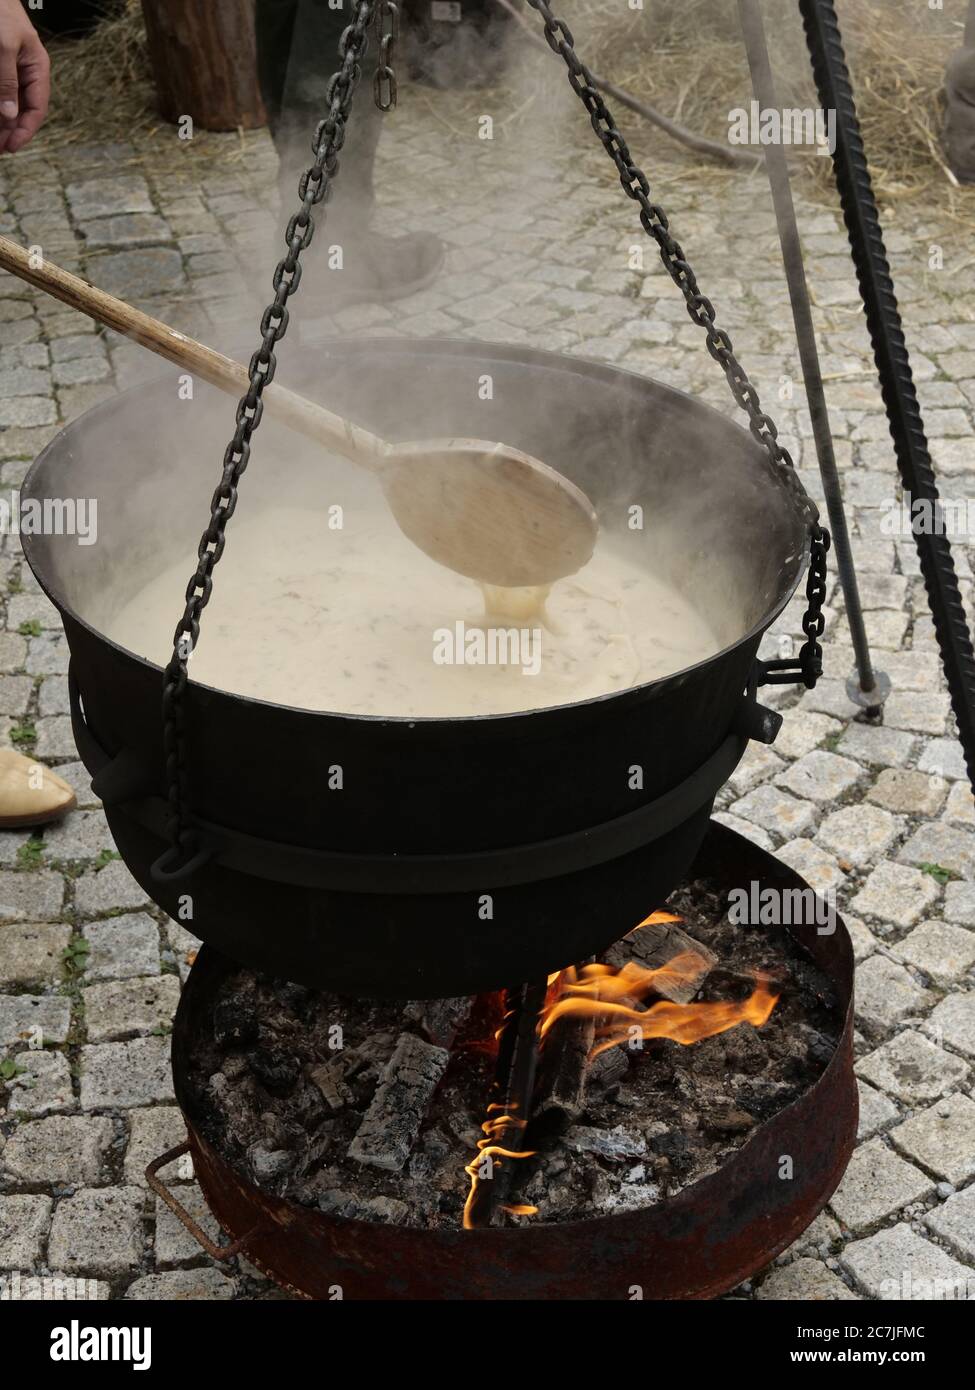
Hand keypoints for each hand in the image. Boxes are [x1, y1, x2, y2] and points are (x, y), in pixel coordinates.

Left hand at [0, 0, 48, 153]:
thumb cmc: (0, 11)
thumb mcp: (4, 47)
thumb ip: (7, 81)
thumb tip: (9, 115)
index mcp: (37, 68)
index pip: (36, 109)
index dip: (25, 131)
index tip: (11, 147)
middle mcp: (25, 73)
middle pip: (22, 111)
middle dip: (10, 131)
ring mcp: (11, 71)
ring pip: (8, 104)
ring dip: (1, 123)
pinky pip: (0, 93)